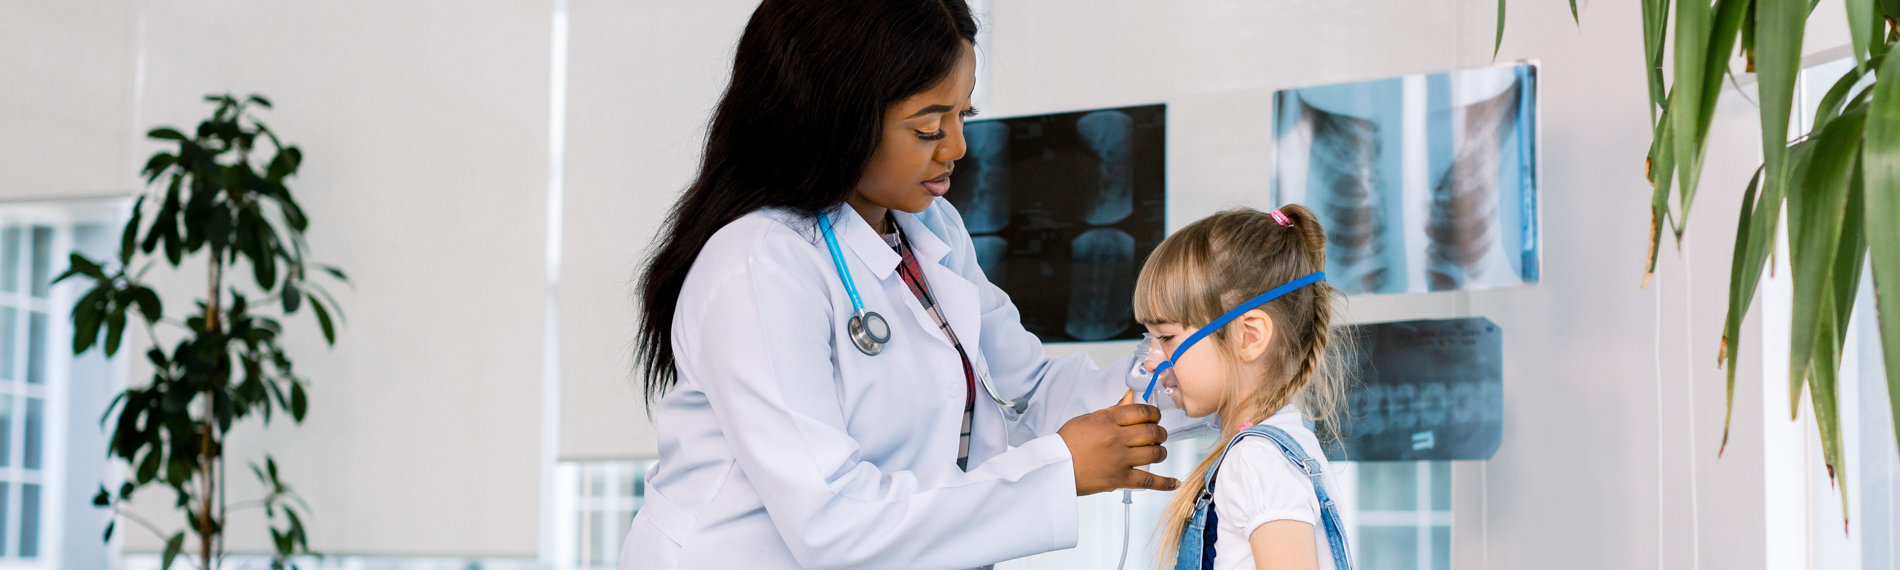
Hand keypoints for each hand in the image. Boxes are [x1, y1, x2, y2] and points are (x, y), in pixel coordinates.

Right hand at [1058, 403, 1179, 494]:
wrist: (1054, 467)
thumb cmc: (1067, 442)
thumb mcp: (1088, 419)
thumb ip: (1111, 411)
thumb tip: (1129, 400)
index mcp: (1108, 420)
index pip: (1142, 412)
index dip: (1154, 414)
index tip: (1155, 417)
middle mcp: (1117, 438)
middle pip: (1153, 432)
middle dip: (1160, 433)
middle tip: (1158, 435)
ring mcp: (1120, 459)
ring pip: (1155, 453)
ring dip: (1161, 452)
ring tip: (1158, 452)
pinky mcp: (1119, 479)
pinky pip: (1148, 481)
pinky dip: (1165, 483)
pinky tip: (1175, 483)